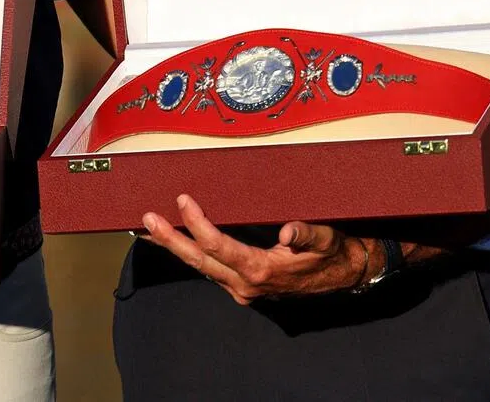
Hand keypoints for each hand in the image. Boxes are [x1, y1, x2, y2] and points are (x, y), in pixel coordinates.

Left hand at [141, 194, 369, 305]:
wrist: (344, 275)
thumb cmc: (332, 252)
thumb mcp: (325, 239)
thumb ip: (306, 235)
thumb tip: (289, 232)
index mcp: (262, 270)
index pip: (219, 246)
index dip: (198, 224)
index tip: (183, 200)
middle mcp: (246, 284)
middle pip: (199, 261)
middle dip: (170, 240)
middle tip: (146, 221)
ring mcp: (242, 288)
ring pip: (201, 267)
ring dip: (175, 247)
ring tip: (148, 230)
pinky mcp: (242, 286)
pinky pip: (210, 269)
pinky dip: (190, 253)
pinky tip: (176, 241)